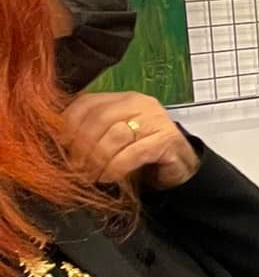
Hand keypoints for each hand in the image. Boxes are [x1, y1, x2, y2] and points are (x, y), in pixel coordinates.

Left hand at [62, 93, 199, 191]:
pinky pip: (133, 153)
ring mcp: (155, 120)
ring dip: (97, 160)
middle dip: (82, 146)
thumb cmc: (141, 153)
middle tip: (75, 168)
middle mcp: (139, 103)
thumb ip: (92, 134)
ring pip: (115, 135)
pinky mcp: (167, 140)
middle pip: (99, 118)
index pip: (88, 102)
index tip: (61, 147)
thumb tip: (59, 145)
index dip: (69, 124)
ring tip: (90, 176)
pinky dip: (115, 168)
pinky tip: (108, 178)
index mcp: (123, 98)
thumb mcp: (113, 139)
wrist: (181, 166)